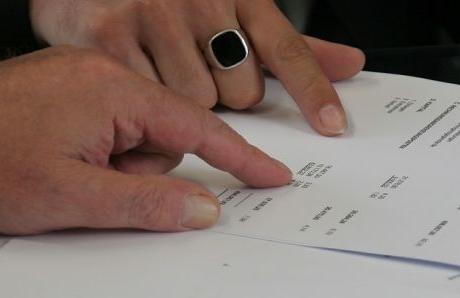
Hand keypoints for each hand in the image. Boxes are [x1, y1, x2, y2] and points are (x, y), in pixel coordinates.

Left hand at [0, 46, 292, 234]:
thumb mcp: (72, 197)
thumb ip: (147, 202)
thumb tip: (204, 208)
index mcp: (114, 89)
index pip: (198, 126)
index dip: (239, 158)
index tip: (272, 177)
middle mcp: (102, 71)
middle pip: (163, 133)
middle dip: (139, 170)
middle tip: (91, 187)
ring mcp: (80, 75)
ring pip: (131, 132)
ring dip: (111, 164)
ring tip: (61, 174)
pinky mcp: (61, 85)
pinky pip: (104, 122)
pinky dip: (94, 148)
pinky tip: (54, 160)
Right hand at [30, 0, 365, 135]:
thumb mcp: (232, 6)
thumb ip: (286, 44)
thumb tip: (351, 64)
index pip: (284, 48)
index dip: (311, 89)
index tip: (330, 124)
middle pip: (239, 91)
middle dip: (223, 98)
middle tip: (193, 73)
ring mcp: (153, 13)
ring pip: (193, 102)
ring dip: (180, 106)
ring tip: (156, 72)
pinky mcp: (109, 32)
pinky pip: (145, 99)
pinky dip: (141, 105)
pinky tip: (131, 77)